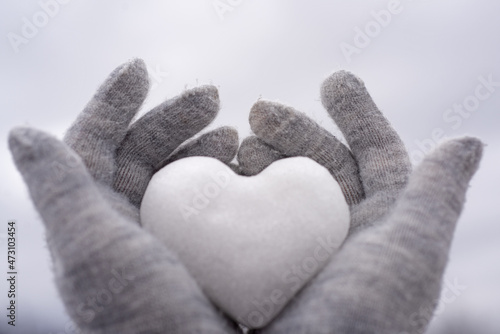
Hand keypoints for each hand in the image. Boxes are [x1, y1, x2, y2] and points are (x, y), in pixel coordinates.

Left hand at [9, 59, 241, 332]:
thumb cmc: (145, 319)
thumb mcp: (92, 249)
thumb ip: (59, 189)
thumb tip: (23, 131)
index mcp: (94, 222)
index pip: (93, 147)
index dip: (111, 103)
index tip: (142, 70)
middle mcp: (129, 227)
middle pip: (143, 154)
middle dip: (173, 119)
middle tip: (214, 101)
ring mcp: (171, 239)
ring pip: (181, 175)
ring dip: (203, 146)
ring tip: (234, 138)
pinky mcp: (209, 253)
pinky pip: (213, 200)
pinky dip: (227, 177)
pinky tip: (247, 172)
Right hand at [237, 71, 482, 332]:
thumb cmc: (363, 322)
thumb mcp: (408, 254)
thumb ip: (434, 197)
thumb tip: (469, 142)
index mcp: (376, 232)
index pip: (375, 161)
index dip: (361, 116)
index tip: (334, 80)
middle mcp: (333, 239)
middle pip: (318, 167)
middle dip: (294, 132)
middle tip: (260, 113)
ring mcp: (288, 250)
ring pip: (276, 185)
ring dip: (260, 154)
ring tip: (238, 144)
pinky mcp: (246, 263)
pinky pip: (238, 211)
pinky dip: (227, 185)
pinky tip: (214, 168)